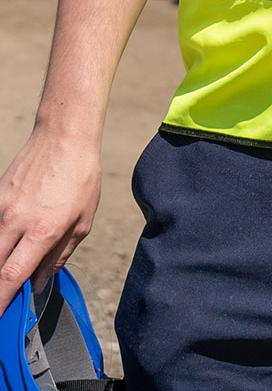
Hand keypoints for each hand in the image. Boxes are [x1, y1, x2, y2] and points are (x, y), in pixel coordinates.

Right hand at [0, 128, 100, 315]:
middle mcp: (15, 220)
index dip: (1, 302)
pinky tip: (10, 242)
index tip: (0, 316)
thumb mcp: (82, 221)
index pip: (11, 277)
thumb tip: (41, 282)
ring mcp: (2, 207)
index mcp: (41, 230)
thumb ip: (59, 256)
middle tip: (5, 298)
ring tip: (10, 267)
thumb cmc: (80, 176)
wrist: (64, 135)